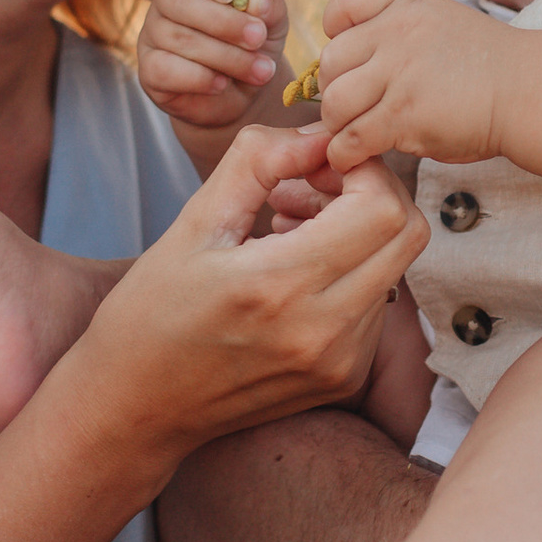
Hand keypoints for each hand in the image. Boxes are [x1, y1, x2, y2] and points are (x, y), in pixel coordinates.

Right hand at [79, 122, 428, 465]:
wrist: (135, 409)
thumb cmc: (150, 314)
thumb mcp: (192, 223)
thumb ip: (258, 161)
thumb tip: (317, 133)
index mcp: (279, 286)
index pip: (379, 207)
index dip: (361, 168)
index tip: (317, 161)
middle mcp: (323, 331)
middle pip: (406, 233)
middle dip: (368, 192)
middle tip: (309, 186)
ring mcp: (340, 362)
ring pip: (394, 266)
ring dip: (357, 233)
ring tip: (287, 229)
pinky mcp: (344, 378)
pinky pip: (377, 303)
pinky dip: (350, 272)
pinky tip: (294, 271)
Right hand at [137, 0, 291, 130]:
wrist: (244, 93)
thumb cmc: (254, 47)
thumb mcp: (272, 23)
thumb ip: (269, 5)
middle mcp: (167, 2)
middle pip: (179, 0)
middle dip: (224, 22)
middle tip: (258, 38)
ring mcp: (152, 36)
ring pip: (179, 39)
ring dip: (226, 57)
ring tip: (260, 70)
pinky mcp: (148, 71)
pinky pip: (164, 68)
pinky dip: (199, 78)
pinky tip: (221, 83)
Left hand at [314, 0, 516, 171]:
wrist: (531, 93)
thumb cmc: (493, 69)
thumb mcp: (446, 24)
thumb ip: (404, 32)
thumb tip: (359, 63)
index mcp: (408, 9)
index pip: (346, 0)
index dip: (336, 29)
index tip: (350, 55)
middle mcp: (398, 35)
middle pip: (330, 60)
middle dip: (334, 89)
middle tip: (351, 109)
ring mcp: (400, 74)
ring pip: (336, 102)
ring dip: (338, 125)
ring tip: (355, 135)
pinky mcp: (404, 115)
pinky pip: (352, 137)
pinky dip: (345, 153)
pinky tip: (356, 158)